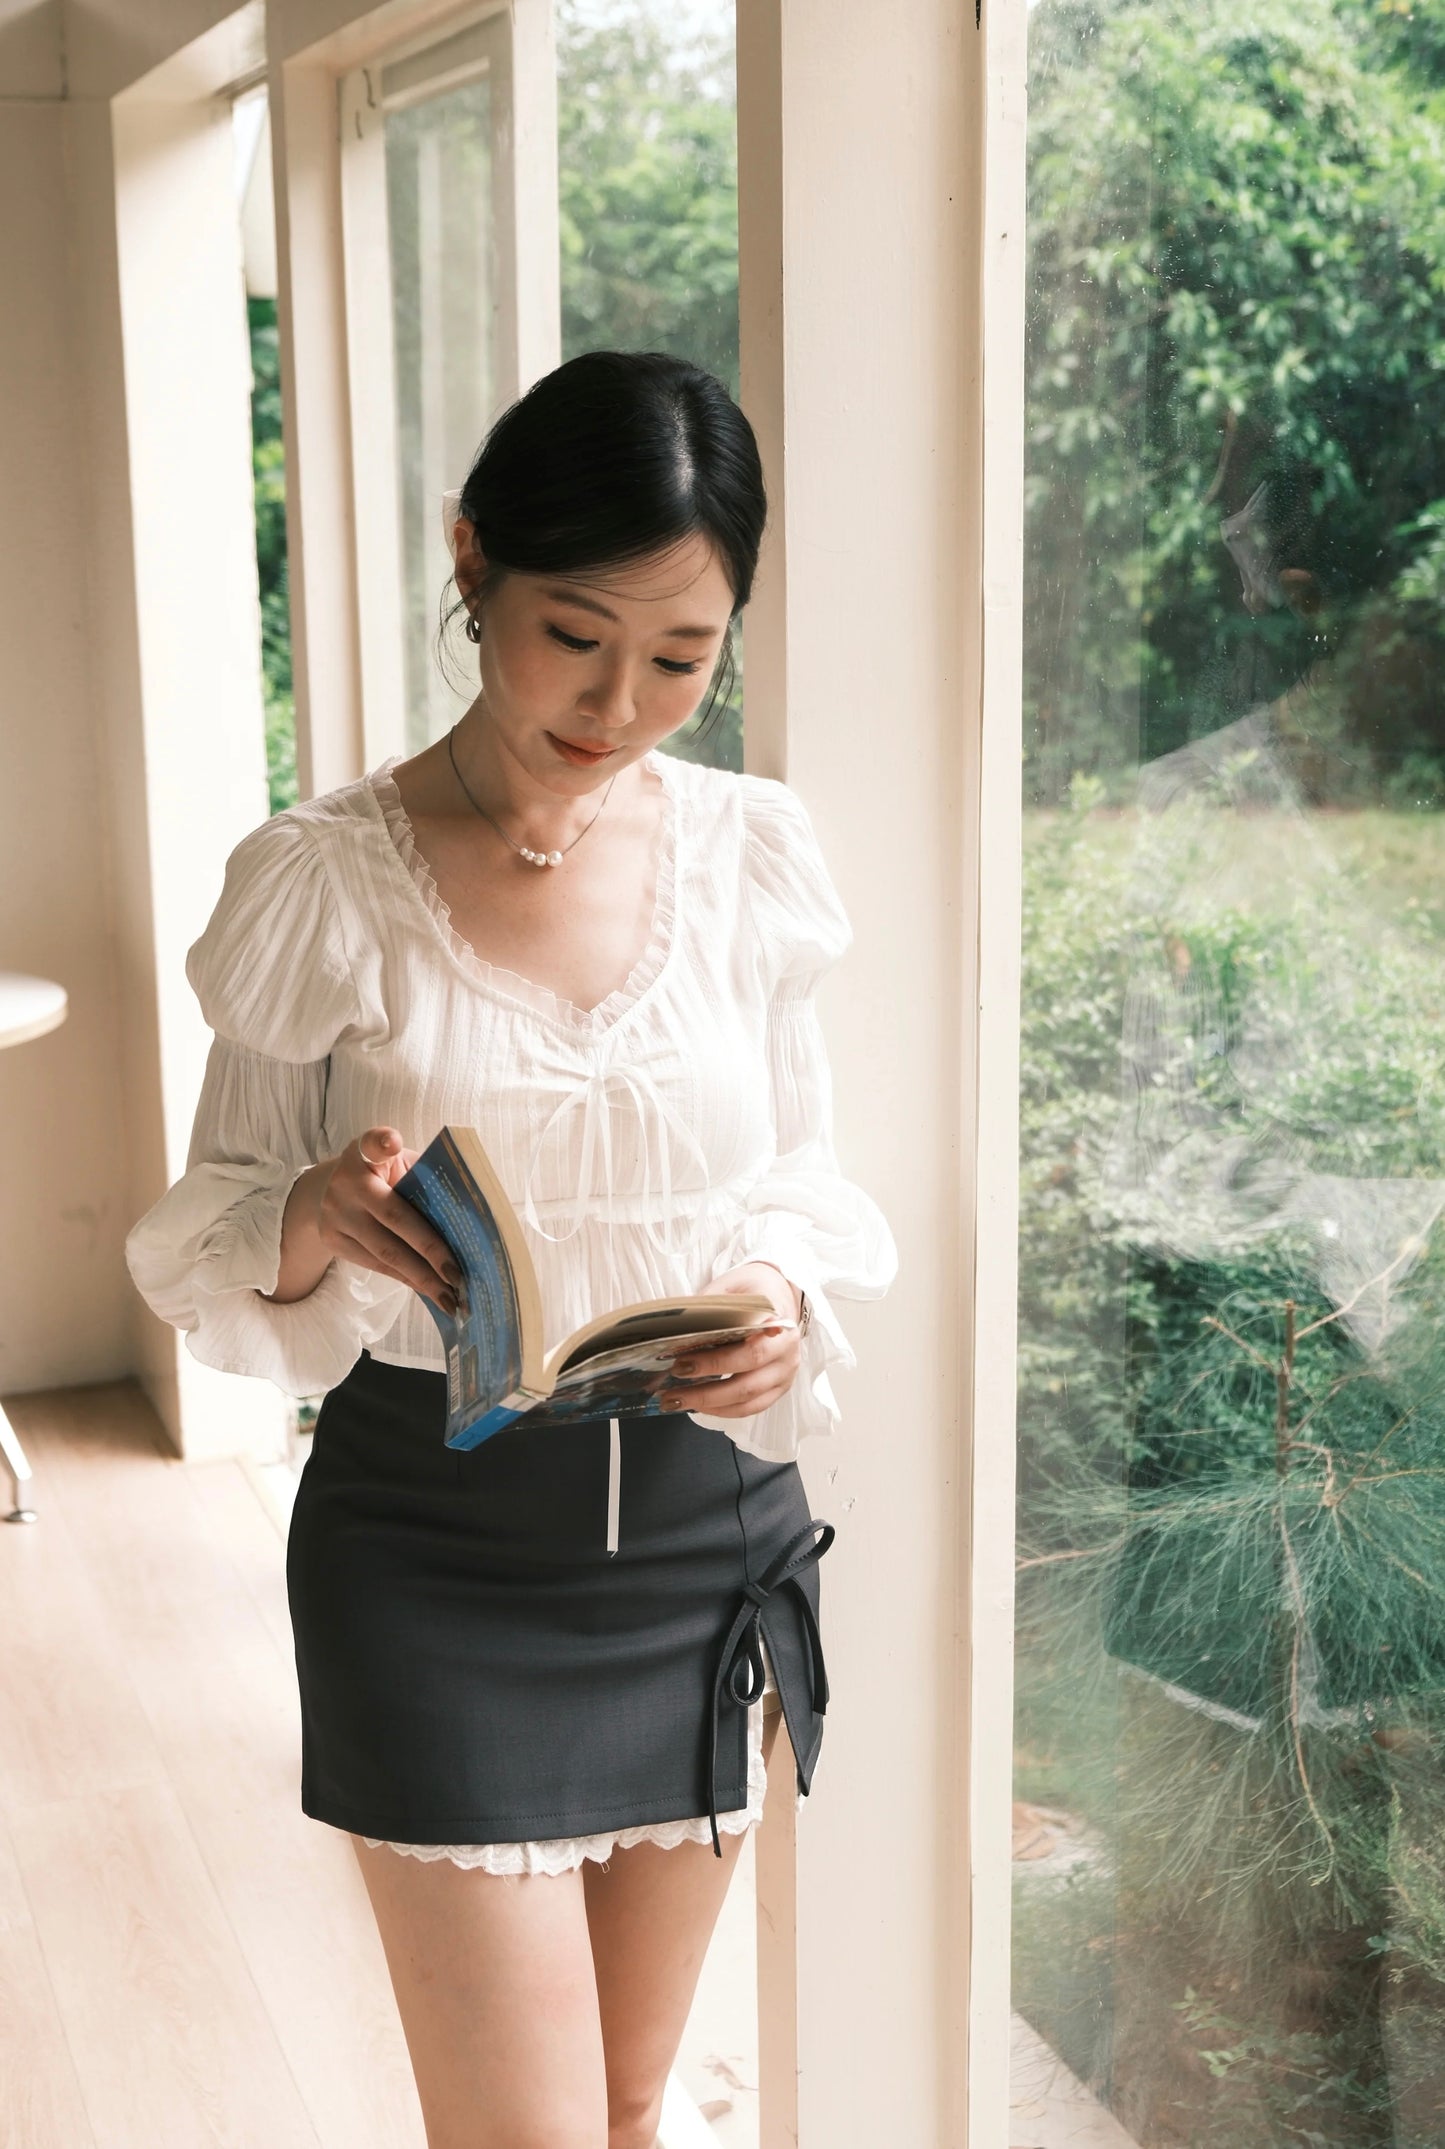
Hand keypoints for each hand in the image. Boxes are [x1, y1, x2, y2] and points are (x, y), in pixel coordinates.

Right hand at [310, 1126, 461, 1313]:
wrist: (330, 1191)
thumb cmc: (382, 1175)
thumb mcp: (397, 1163)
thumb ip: (422, 1175)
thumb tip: (469, 1213)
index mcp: (364, 1154)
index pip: (372, 1143)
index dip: (383, 1142)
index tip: (392, 1142)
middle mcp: (345, 1182)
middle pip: (394, 1218)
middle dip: (431, 1251)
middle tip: (460, 1276)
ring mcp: (335, 1213)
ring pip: (384, 1251)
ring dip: (421, 1277)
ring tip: (450, 1298)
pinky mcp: (332, 1240)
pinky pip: (375, 1264)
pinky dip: (405, 1278)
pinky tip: (427, 1290)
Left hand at [657, 1260, 803, 1419]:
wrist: (780, 1293)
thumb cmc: (753, 1290)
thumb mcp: (730, 1289)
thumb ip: (709, 1311)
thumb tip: (674, 1333)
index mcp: (779, 1324)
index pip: (749, 1351)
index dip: (715, 1363)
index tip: (682, 1363)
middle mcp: (786, 1353)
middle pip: (747, 1383)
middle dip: (706, 1391)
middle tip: (672, 1390)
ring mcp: (784, 1374)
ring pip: (747, 1401)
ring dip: (709, 1405)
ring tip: (676, 1401)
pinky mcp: (778, 1388)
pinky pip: (750, 1408)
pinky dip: (722, 1410)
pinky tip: (697, 1405)